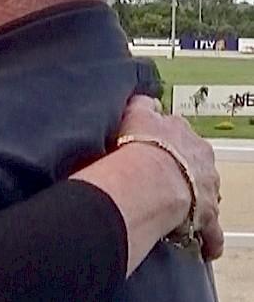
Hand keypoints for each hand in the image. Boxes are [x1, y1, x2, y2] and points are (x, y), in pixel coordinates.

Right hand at [118, 95, 222, 259]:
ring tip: (175, 211)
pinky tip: (201, 245)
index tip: (155, 148)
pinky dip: (207, 239)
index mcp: (184, 134)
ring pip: (205, 195)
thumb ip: (142, 105)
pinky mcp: (207, 218)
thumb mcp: (135, 113)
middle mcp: (201, 159)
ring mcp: (206, 188)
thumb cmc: (139, 147)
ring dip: (194, 202)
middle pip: (196, 164)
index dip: (165, 143)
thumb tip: (146, 100)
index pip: (179, 134)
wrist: (149, 179)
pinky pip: (211, 232)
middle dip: (184, 171)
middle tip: (163, 181)